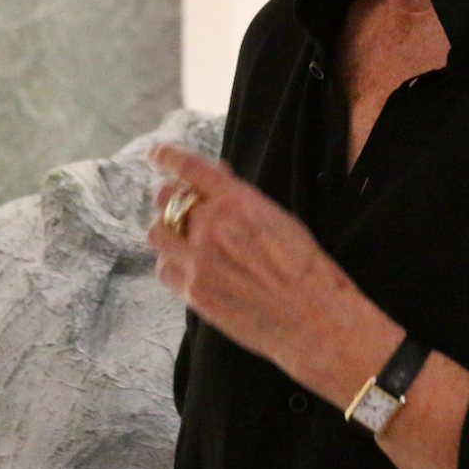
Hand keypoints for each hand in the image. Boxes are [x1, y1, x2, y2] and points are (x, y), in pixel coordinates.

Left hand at [147, 143, 398, 395]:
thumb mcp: (277, 217)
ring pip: (156, 234)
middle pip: (166, 199)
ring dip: (168, 232)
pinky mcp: (193, 293)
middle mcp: (211, 226)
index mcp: (237, 200)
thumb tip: (217, 179)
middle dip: (172, 198)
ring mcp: (198, 261)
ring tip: (185, 240)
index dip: (167, 155)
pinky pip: (165, 269)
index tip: (156, 152)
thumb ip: (240, 199)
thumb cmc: (304, 264)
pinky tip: (192, 269)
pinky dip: (174, 264)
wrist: (312, 316)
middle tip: (183, 206)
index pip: (189, 167)